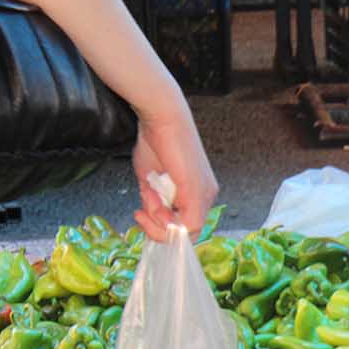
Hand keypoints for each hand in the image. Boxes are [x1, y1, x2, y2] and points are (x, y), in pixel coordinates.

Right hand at [132, 110, 218, 240]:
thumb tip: (152, 218)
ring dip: (160, 221)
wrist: (161, 116)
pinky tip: (151, 202)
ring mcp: (205, 194)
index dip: (163, 228)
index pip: (186, 225)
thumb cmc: (156, 141)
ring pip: (188, 230)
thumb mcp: (151, 180)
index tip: (142, 215)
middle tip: (142, 214)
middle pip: (189, 232)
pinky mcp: (197, 191)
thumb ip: (154, 202)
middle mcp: (207, 195)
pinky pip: (188, 223)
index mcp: (198, 191)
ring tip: (147, 198)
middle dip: (160, 229)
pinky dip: (165, 219)